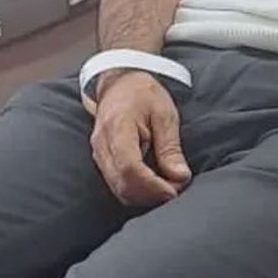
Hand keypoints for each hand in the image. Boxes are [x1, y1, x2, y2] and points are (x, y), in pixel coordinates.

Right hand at [90, 71, 191, 205]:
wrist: (119, 81)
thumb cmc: (143, 94)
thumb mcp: (164, 114)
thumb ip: (170, 148)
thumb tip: (180, 177)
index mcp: (117, 128)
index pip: (129, 168)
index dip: (152, 186)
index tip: (173, 191)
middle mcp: (102, 144)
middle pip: (122, 184)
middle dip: (151, 195)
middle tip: (175, 190)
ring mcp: (98, 153)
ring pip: (117, 189)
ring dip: (144, 196)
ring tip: (167, 187)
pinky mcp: (101, 159)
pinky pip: (116, 183)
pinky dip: (135, 190)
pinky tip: (153, 184)